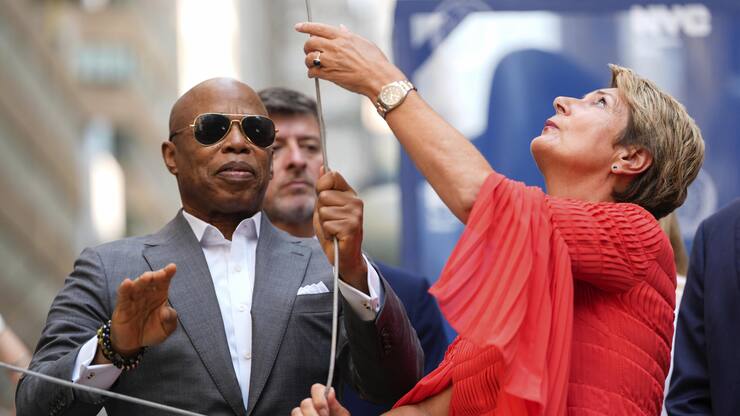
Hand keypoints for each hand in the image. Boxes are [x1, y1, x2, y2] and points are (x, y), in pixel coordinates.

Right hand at [96, 264, 177, 361]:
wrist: (134, 344)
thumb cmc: (152, 331)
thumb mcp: (166, 328)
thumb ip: (170, 319)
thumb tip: (166, 311)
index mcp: (159, 295)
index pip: (164, 282)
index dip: (167, 273)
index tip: (172, 267)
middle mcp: (146, 294)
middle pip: (151, 281)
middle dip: (156, 276)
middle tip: (161, 274)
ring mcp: (134, 299)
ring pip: (137, 286)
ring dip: (142, 281)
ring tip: (147, 277)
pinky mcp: (122, 306)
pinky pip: (123, 296)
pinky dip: (125, 289)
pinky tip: (127, 283)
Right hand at [291, 384, 349, 415]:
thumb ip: (336, 407)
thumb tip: (330, 392)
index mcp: (324, 402)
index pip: (316, 389)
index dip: (320, 399)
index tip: (326, 412)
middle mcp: (311, 408)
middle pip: (305, 402)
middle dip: (314, 414)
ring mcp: (303, 415)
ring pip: (296, 412)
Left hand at [295, 22, 405, 99]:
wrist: (378, 78)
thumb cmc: (376, 62)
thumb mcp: (363, 43)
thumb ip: (349, 35)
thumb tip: (341, 29)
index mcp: (343, 37)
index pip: (319, 28)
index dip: (306, 27)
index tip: (298, 27)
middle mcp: (335, 47)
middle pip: (310, 43)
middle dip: (307, 47)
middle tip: (310, 51)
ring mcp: (332, 61)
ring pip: (309, 58)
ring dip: (308, 61)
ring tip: (313, 64)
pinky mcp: (330, 75)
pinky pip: (313, 72)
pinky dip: (311, 73)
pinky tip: (315, 74)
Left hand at [313, 169, 367, 293]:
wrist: (343, 257)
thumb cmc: (333, 232)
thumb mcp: (324, 207)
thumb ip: (323, 189)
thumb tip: (322, 166)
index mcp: (349, 194)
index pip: (332, 176)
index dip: (321, 186)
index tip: (324, 200)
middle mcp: (355, 201)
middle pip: (324, 194)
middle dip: (321, 210)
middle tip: (330, 222)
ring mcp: (355, 214)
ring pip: (324, 210)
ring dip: (324, 223)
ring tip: (333, 230)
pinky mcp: (352, 226)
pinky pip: (327, 223)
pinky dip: (327, 232)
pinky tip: (336, 236)